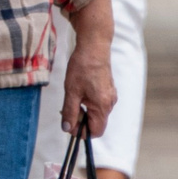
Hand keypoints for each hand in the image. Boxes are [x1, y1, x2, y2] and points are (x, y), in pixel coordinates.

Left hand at [59, 5, 115, 136]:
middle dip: (80, 120)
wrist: (94, 46)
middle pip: (95, 123)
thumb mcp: (71, 91)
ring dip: (83, 110)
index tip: (68, 122)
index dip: (80, 131)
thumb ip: (69, 112)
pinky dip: (87, 102)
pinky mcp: (108, 90)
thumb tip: (67, 128)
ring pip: (95, 113)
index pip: (95, 132)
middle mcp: (110, 104)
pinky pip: (98, 104)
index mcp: (102, 106)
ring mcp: (110, 96)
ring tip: (72, 96)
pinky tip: (79, 90)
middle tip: (67, 107)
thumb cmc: (83, 67)